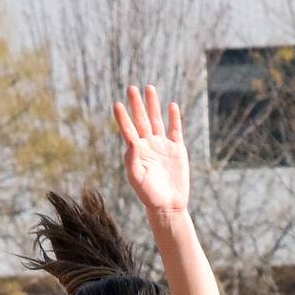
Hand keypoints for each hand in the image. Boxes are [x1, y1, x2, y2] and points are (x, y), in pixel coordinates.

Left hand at [113, 85, 188, 213]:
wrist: (168, 205)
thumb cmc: (149, 195)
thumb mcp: (137, 179)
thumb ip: (132, 161)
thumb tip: (131, 142)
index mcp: (137, 152)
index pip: (128, 130)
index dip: (123, 118)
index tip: (117, 104)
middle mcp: (148, 145)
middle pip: (142, 120)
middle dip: (137, 105)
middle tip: (131, 88)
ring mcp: (163, 146)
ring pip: (157, 120)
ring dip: (153, 105)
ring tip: (149, 88)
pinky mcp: (177, 150)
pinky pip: (175, 130)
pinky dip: (174, 118)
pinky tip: (171, 106)